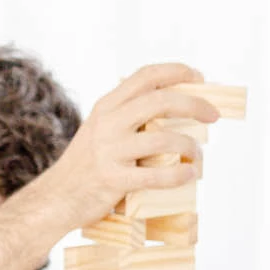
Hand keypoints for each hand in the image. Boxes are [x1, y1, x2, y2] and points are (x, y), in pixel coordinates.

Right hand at [38, 64, 220, 229]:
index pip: (147, 76)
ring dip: (190, 146)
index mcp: (107, 106)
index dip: (177, 72)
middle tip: (213, 115)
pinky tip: (187, 174)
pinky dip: (178, 174)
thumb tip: (173, 108)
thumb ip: (126, 116)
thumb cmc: (85, 166)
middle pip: (161, 101)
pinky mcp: (113, 179)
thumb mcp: (99, 129)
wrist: (56, 198)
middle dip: (195, 104)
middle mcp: (108, 122)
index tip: (200, 77)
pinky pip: (156, 175)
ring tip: (197, 155)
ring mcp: (110, 151)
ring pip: (164, 139)